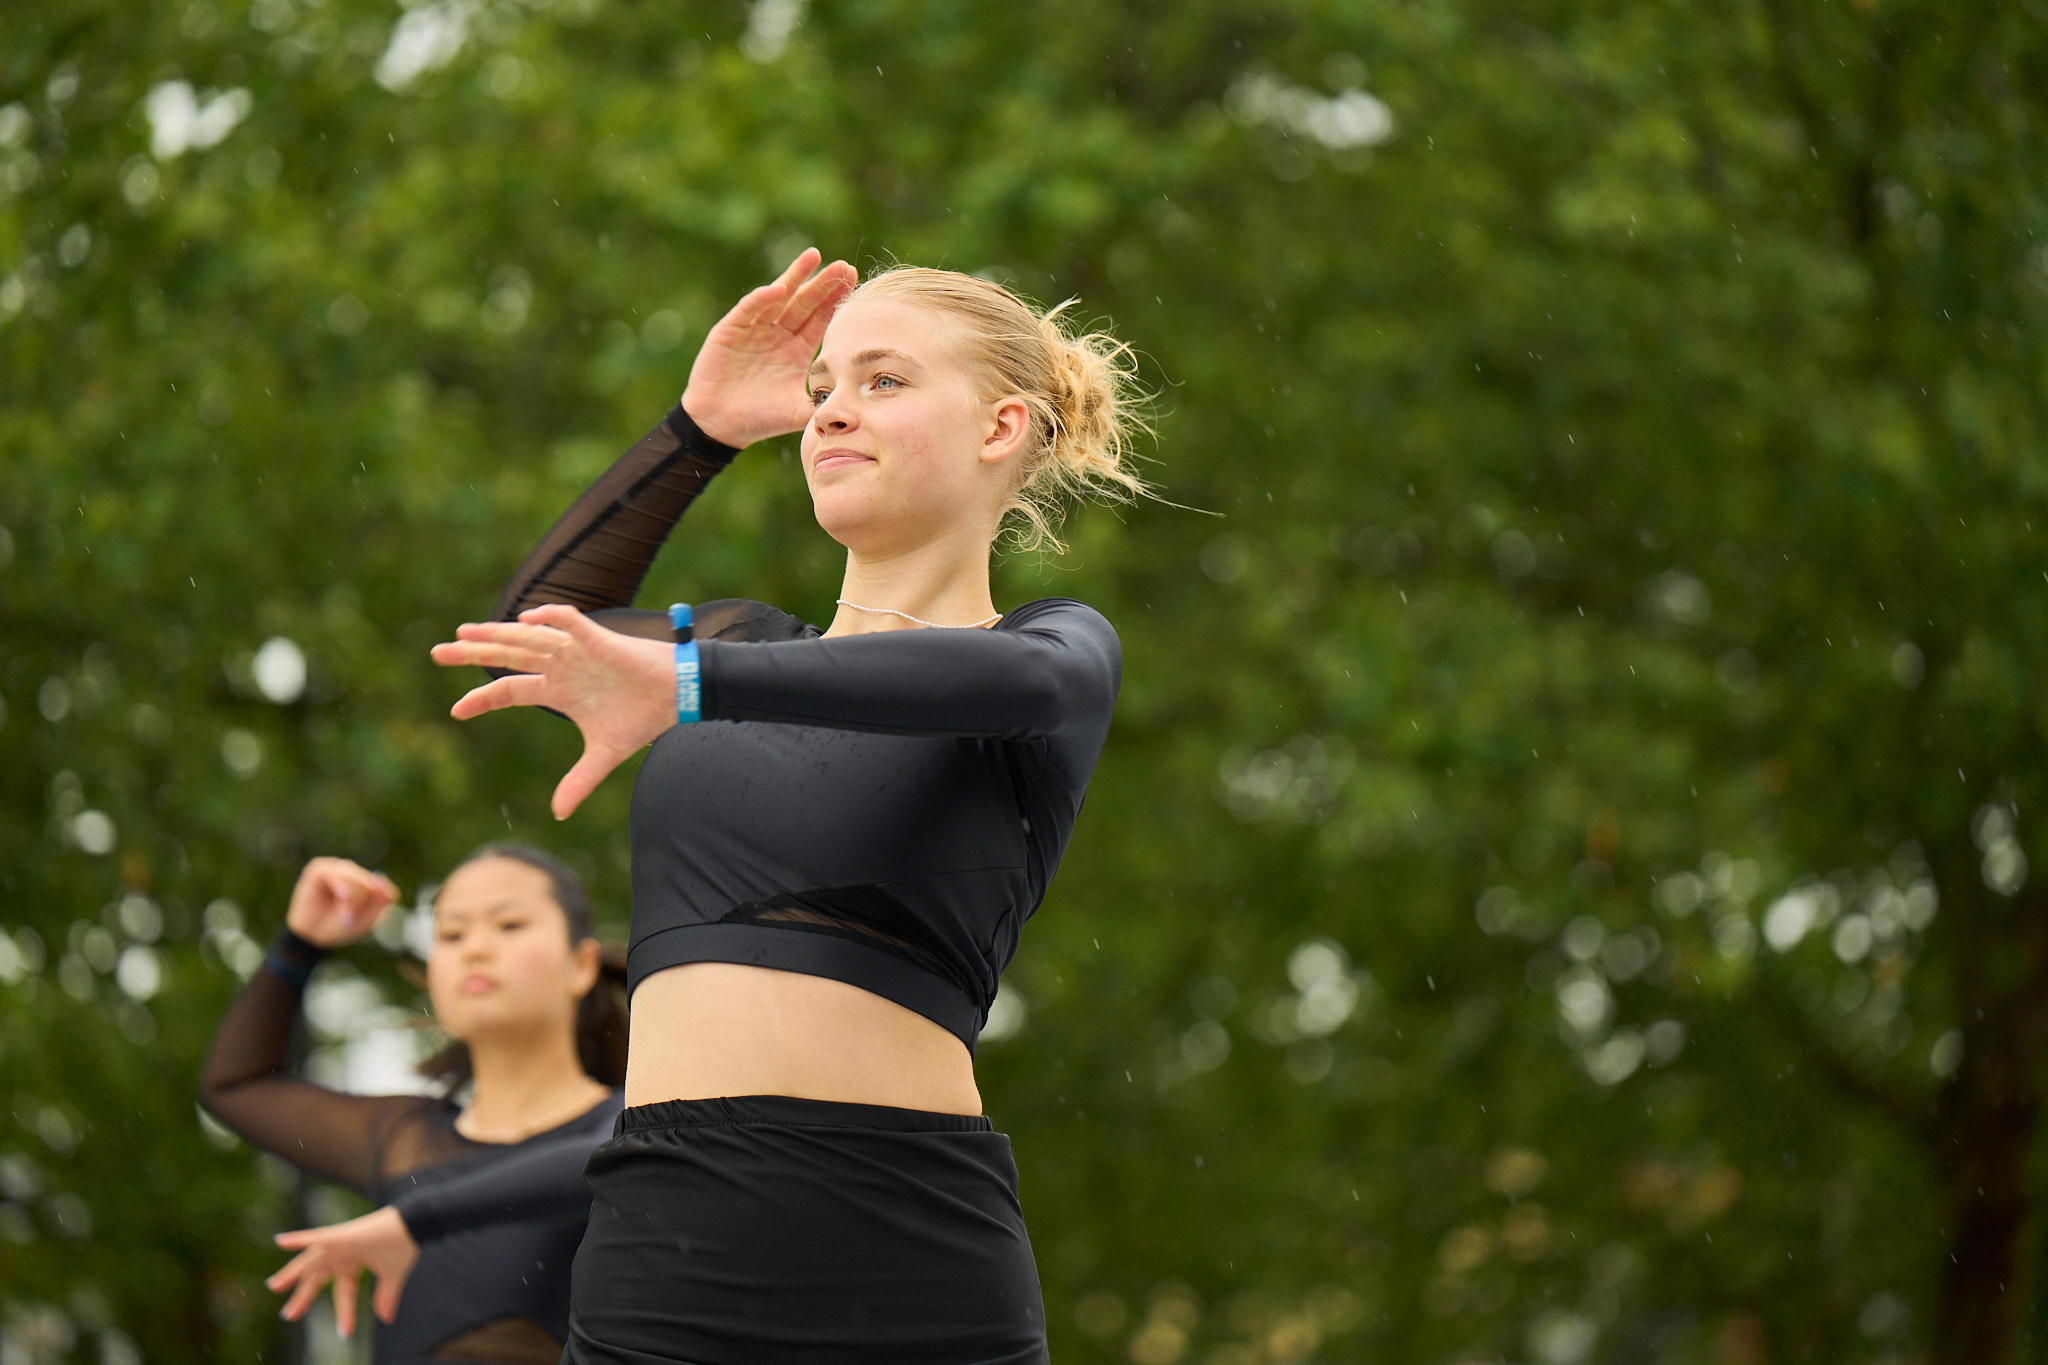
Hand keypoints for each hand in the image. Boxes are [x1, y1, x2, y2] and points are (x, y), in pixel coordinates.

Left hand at [268, 1204, 419, 1337]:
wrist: (415, 1223)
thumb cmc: (404, 1245)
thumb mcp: (392, 1276)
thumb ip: (386, 1296)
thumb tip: (386, 1319)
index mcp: (355, 1263)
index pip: (345, 1292)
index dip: (345, 1312)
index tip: (344, 1334)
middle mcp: (344, 1254)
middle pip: (318, 1278)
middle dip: (303, 1296)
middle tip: (288, 1315)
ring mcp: (341, 1243)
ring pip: (311, 1260)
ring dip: (292, 1273)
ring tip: (275, 1286)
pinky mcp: (342, 1235)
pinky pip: (316, 1237)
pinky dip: (299, 1239)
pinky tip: (281, 1241)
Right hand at [285, 858, 398, 948]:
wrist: (313, 936)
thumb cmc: (341, 926)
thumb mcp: (367, 919)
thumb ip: (381, 901)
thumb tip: (382, 880)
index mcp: (367, 882)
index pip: (382, 886)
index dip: (377, 901)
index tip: (370, 917)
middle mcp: (352, 872)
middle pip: (369, 881)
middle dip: (361, 902)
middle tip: (351, 919)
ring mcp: (336, 869)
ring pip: (353, 877)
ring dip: (351, 898)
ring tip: (345, 915)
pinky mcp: (319, 869)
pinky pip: (334, 873)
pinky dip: (341, 884)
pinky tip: (342, 896)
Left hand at [430, 604, 674, 819]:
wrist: (678, 697)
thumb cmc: (643, 718)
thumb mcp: (604, 754)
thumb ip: (579, 781)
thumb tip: (559, 814)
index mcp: (558, 690)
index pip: (509, 690)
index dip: (482, 699)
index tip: (455, 711)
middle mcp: (560, 666)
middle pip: (508, 656)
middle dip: (473, 653)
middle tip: (437, 652)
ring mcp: (576, 651)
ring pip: (528, 636)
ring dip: (497, 632)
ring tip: (464, 631)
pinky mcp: (599, 640)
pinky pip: (570, 621)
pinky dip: (549, 616)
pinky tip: (526, 618)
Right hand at [682, 247, 857, 448]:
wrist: (720, 424)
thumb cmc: (760, 419)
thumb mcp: (798, 411)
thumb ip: (823, 405)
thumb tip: (857, 408)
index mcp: (797, 350)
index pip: (820, 319)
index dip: (836, 300)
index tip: (854, 280)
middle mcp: (778, 334)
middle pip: (805, 303)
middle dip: (823, 284)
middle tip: (844, 266)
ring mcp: (754, 329)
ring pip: (779, 297)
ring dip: (795, 277)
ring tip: (813, 256)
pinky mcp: (729, 330)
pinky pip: (749, 309)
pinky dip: (763, 299)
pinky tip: (780, 288)